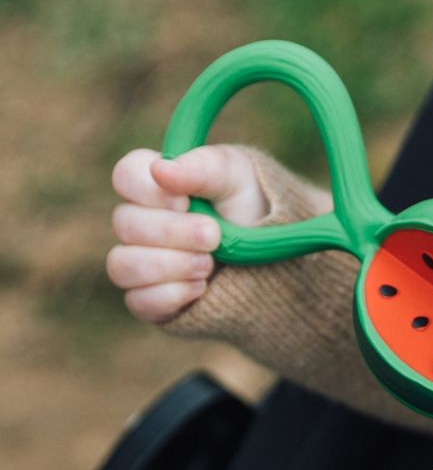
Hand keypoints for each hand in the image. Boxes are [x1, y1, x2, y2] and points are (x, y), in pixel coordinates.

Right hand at [107, 145, 267, 321]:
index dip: (147, 190)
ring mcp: (142, 262)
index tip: (184, 201)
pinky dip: (171, 295)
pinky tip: (201, 287)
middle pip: (124, 223)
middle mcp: (140, 222)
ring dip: (170, 265)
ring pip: (122, 265)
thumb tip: (159, 169)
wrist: (274, 255)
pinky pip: (138, 302)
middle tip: (214, 236)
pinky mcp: (150, 299)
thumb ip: (202, 168)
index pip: (125, 175)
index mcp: (156, 185)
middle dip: (173, 232)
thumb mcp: (237, 177)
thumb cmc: (249, 204)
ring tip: (209, 264)